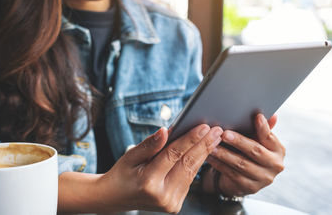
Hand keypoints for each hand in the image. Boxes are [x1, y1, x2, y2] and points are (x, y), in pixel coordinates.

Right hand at [98, 124, 222, 212]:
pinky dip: (197, 164)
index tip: (204, 127)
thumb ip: (149, 145)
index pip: (174, 156)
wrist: (114, 198)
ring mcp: (170, 203)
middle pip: (188, 164)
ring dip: (204, 154)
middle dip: (204, 145)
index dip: (190, 139)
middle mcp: (162, 195)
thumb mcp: (130, 156)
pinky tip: (204, 151)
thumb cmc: (122, 174)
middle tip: (217, 130)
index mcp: (149, 182)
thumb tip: (165, 130)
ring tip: (214, 138)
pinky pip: (189, 180)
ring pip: (192, 172)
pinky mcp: (175, 205)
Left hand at [205, 114, 284, 195]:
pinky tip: (211, 156)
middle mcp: (275, 165)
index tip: (256, 117)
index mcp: (278, 150)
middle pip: (256, 151)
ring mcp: (263, 179)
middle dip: (239, 141)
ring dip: (225, 154)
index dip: (263, 128)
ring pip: (241, 164)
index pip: (270, 137)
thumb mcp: (257, 140)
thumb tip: (272, 115)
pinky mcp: (250, 188)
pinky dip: (220, 164)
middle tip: (224, 134)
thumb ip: (263, 129)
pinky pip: (232, 174)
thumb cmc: (250, 152)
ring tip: (212, 145)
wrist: (245, 177)